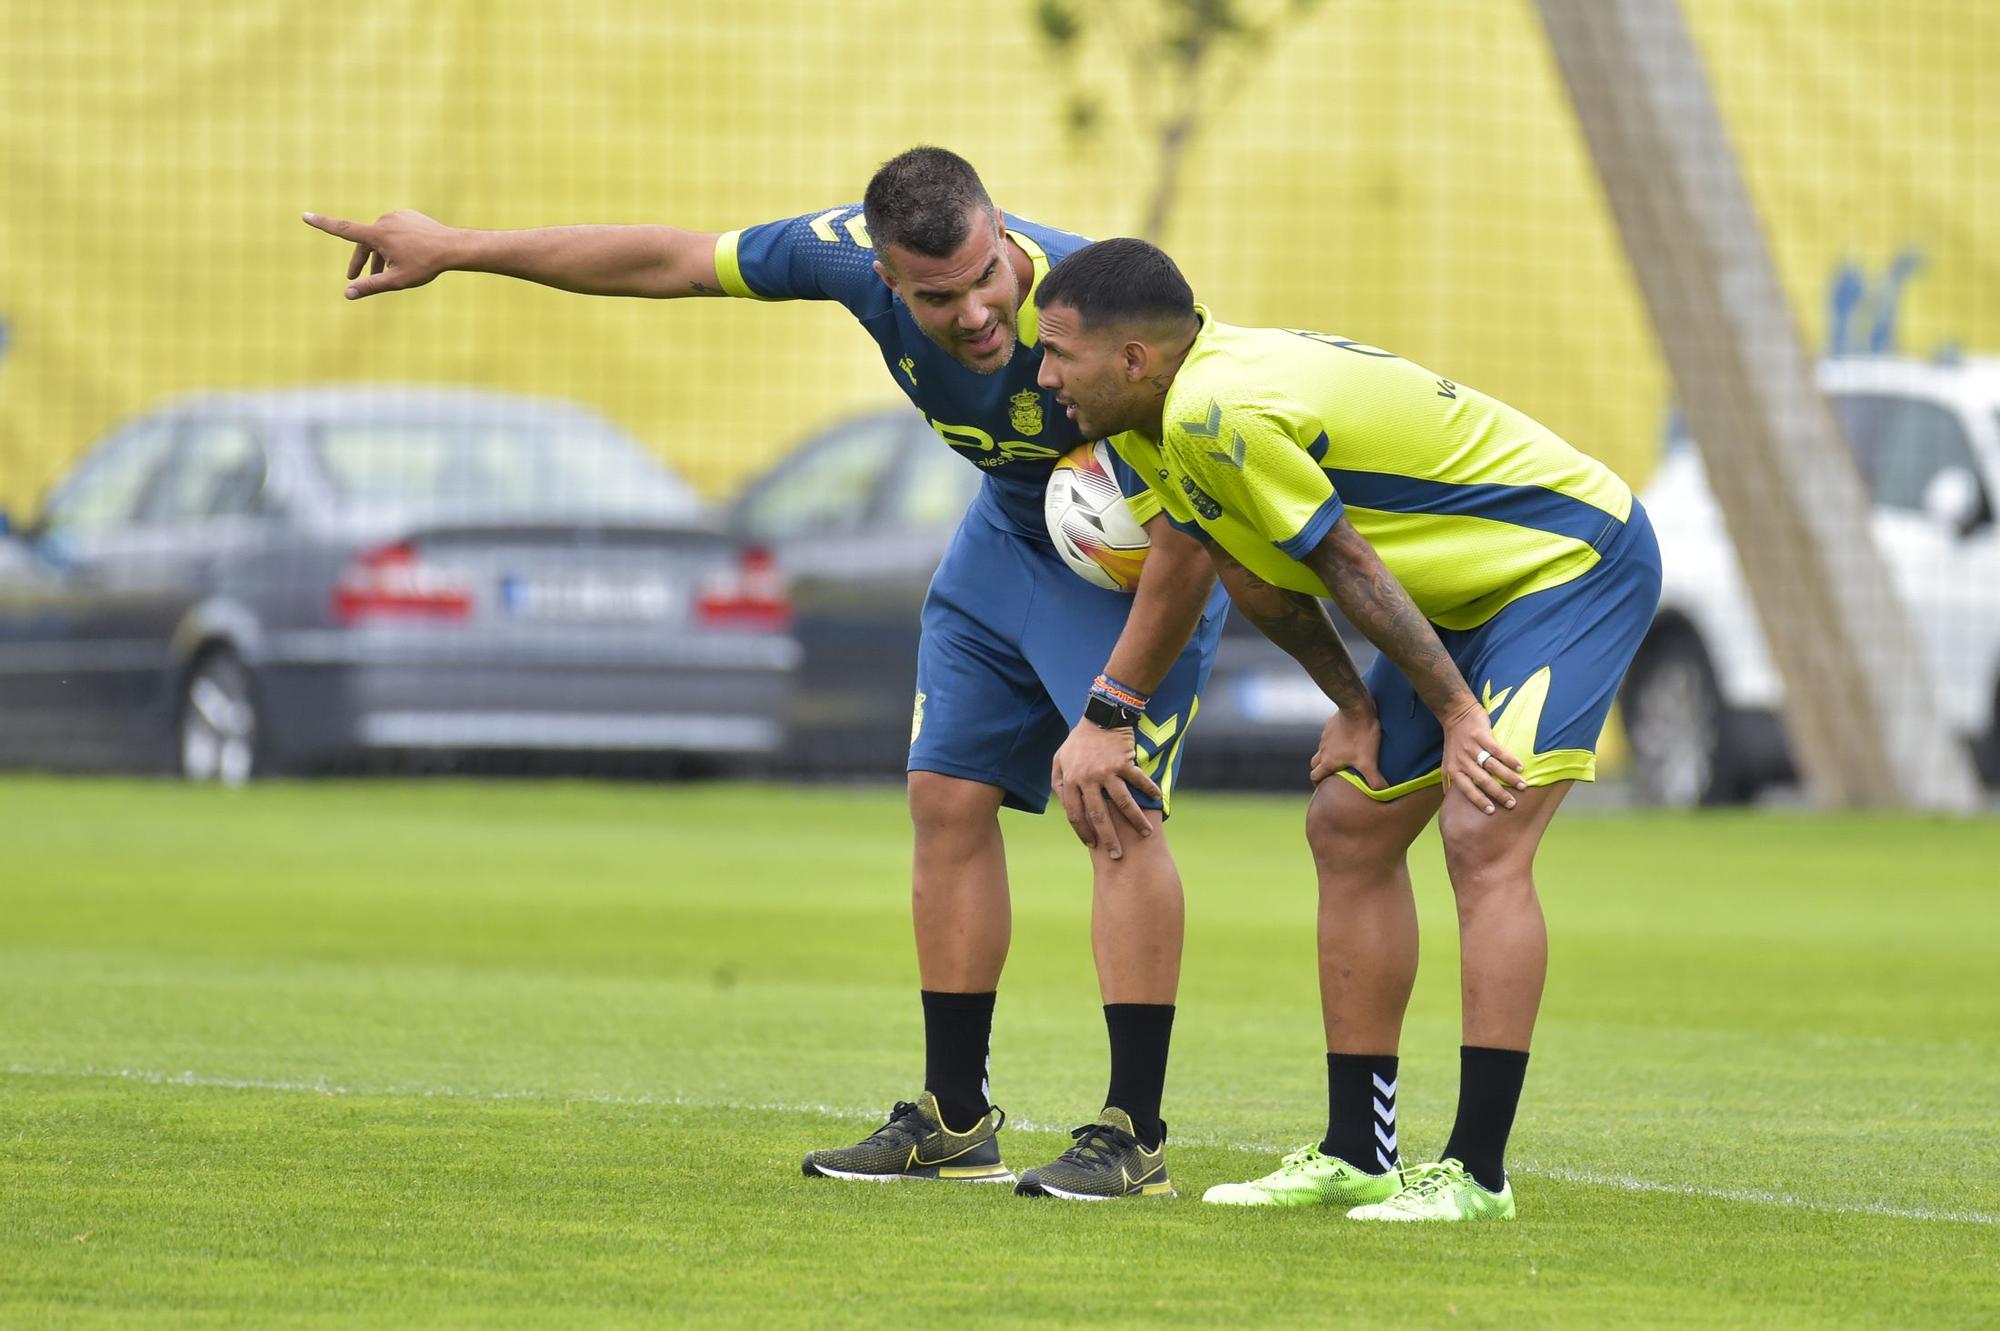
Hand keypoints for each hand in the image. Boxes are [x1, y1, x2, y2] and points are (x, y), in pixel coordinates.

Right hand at [302, 209, 455, 298]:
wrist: (454, 247)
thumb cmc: (426, 265)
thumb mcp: (397, 280)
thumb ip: (371, 286)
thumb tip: (348, 293)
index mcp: (377, 234)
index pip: (343, 229)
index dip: (322, 223)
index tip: (305, 215)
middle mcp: (384, 221)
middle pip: (365, 243)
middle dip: (360, 261)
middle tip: (354, 277)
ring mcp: (396, 216)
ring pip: (380, 238)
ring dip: (379, 255)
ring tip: (385, 273)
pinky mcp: (408, 215)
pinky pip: (394, 231)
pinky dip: (393, 245)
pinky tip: (405, 256)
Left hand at [1051, 719, 1160, 858]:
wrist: (1099, 715)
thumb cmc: (1078, 741)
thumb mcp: (1059, 760)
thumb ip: (1059, 784)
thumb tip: (1063, 806)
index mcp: (1071, 780)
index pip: (1075, 814)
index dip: (1083, 832)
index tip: (1092, 844)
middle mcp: (1088, 778)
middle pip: (1099, 816)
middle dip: (1108, 838)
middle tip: (1117, 855)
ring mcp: (1108, 771)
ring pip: (1123, 803)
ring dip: (1136, 820)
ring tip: (1146, 834)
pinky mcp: (1125, 762)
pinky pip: (1139, 781)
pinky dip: (1150, 791)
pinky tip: (1159, 801)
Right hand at [1309, 703, 1385, 787]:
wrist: (1357, 708)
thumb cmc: (1362, 735)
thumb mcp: (1369, 761)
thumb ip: (1375, 780)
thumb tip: (1384, 793)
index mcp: (1328, 761)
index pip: (1315, 776)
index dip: (1317, 784)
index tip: (1323, 788)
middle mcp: (1323, 750)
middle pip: (1314, 764)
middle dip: (1320, 770)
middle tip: (1331, 774)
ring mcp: (1325, 736)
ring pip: (1321, 749)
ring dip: (1327, 755)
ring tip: (1340, 757)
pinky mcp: (1330, 725)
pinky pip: (1328, 736)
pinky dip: (1333, 741)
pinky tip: (1345, 739)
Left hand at [1440, 697, 1526, 814]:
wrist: (1456, 714)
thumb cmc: (1453, 741)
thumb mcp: (1445, 762)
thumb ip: (1448, 779)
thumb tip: (1447, 798)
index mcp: (1454, 769)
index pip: (1467, 789)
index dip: (1479, 801)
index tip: (1491, 811)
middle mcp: (1463, 760)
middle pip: (1483, 781)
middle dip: (1498, 794)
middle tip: (1511, 804)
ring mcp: (1472, 747)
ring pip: (1492, 766)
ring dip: (1509, 778)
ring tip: (1522, 786)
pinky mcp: (1481, 735)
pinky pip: (1498, 750)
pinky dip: (1510, 759)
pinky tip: (1520, 767)